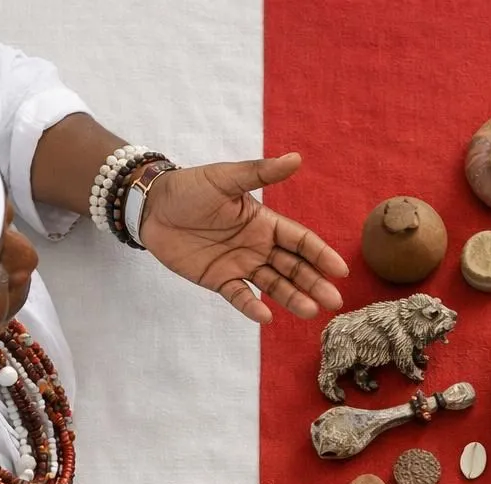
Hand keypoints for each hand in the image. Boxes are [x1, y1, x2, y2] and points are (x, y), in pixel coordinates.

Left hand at [140, 153, 349, 323]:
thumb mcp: (226, 178)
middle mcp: (258, 246)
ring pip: (274, 285)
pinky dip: (252, 307)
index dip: (321, 255)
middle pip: (294, 268)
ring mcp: (240, 265)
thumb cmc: (190, 188)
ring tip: (310, 312)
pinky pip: (239, 296)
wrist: (150, 207)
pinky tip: (266, 318)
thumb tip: (296, 158)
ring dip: (293, 298)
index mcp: (265, 222)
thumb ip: (260, 173)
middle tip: (334, 301)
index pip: (300, 241)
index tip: (339, 271)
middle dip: (314, 283)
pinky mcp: (218, 279)